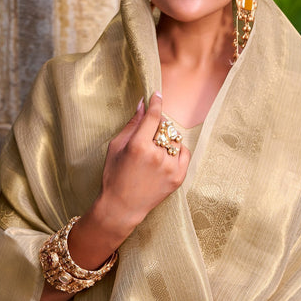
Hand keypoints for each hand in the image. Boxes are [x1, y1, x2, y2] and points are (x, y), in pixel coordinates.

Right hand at [68, 92, 189, 268]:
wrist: (122, 207)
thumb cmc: (114, 175)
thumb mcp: (116, 147)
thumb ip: (132, 125)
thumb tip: (144, 104)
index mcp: (139, 146)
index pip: (154, 116)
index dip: (156, 102)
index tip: (157, 94)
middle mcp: (157, 156)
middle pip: (166, 127)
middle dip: (159, 126)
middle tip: (149, 134)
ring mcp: (170, 168)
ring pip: (176, 140)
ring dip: (168, 139)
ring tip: (155, 149)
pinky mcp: (178, 178)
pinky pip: (185, 153)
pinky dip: (177, 151)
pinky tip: (165, 156)